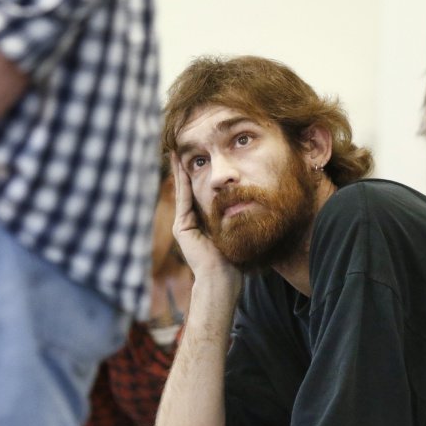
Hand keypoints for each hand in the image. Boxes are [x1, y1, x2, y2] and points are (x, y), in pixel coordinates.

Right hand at [169, 153, 240, 286]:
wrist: (222, 279)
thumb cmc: (234, 260)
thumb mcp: (235, 232)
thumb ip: (235, 217)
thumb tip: (249, 200)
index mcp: (201, 223)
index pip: (198, 193)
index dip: (197, 174)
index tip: (199, 155)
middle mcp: (190, 222)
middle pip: (188, 188)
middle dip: (185, 168)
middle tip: (182, 146)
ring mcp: (183, 225)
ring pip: (182, 190)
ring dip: (179, 170)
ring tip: (177, 150)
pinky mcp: (181, 227)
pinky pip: (183, 199)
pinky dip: (181, 181)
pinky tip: (181, 165)